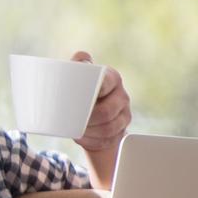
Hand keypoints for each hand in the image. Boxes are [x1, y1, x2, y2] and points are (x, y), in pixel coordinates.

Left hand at [71, 49, 131, 179]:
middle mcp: (121, 95)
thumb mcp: (77, 76)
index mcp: (111, 78)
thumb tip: (81, 56)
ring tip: (77, 130)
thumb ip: (78, 64)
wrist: (89, 114)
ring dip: (91, 131)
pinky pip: (109, 140)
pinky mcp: (121, 132)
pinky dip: (93, 141)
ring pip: (109, 128)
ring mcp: (124, 114)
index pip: (106, 82)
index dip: (96, 90)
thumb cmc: (80, 92)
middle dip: (89, 119)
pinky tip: (83, 138)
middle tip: (73, 120)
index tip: (84, 96)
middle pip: (107, 111)